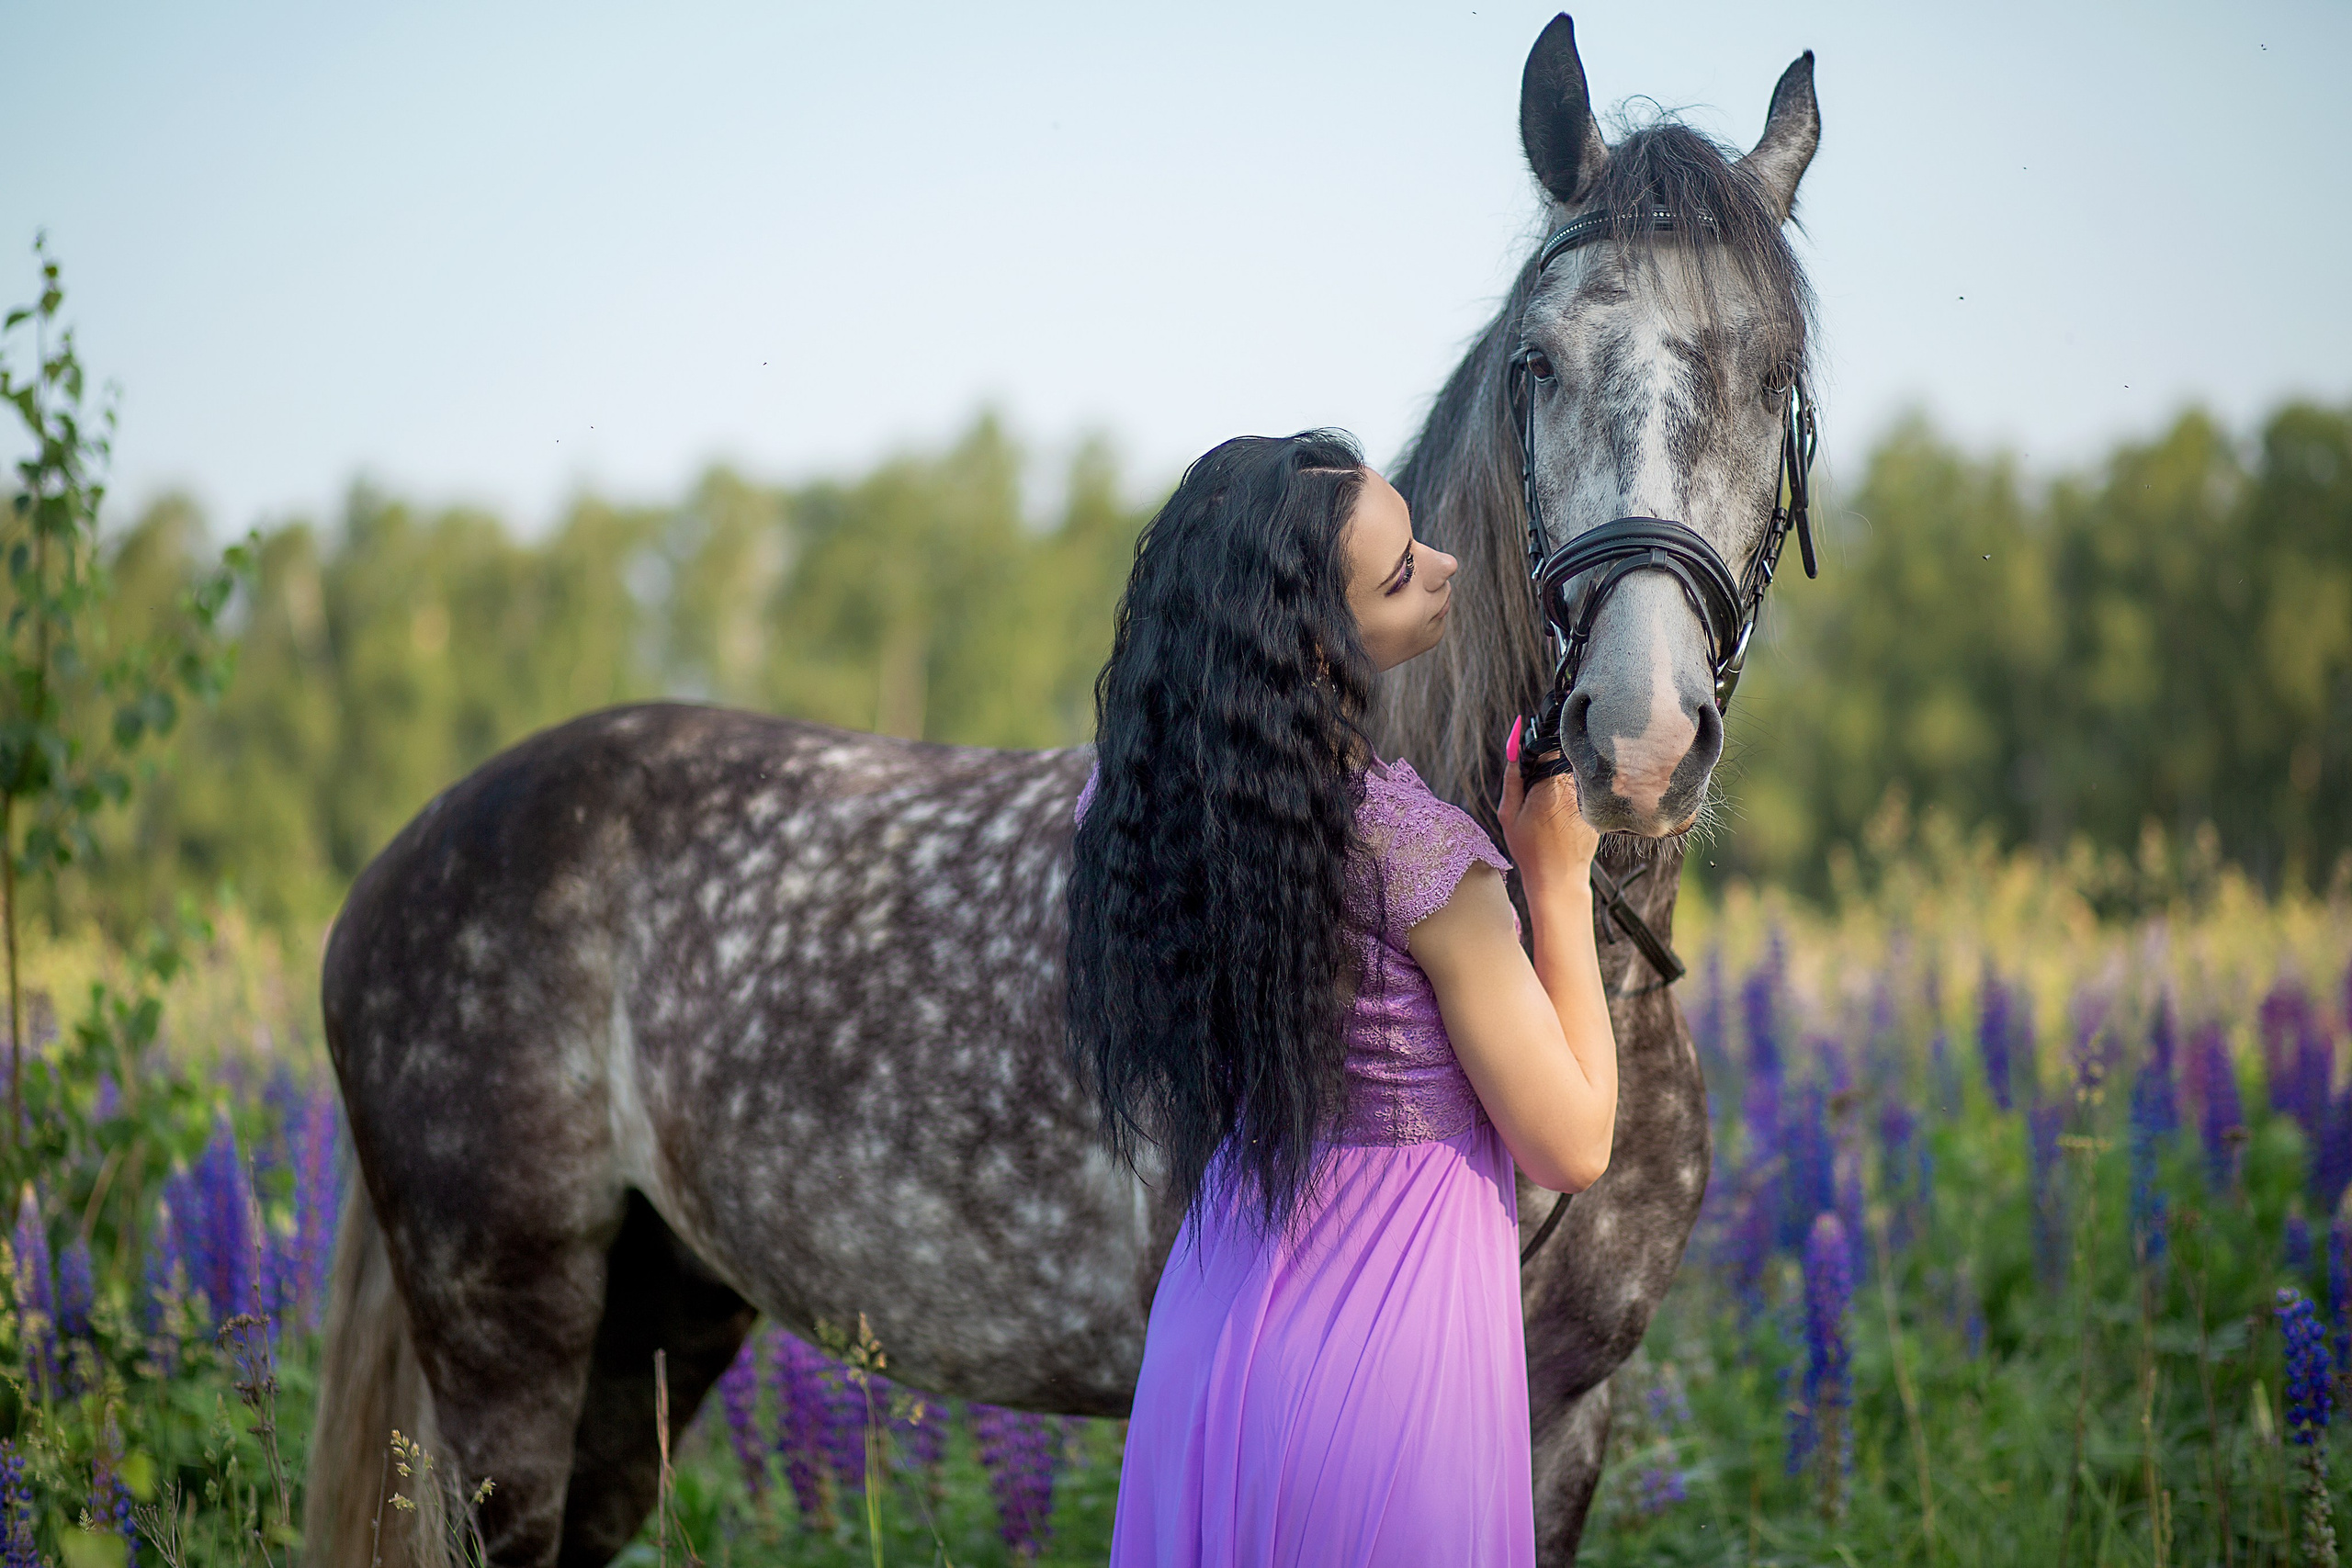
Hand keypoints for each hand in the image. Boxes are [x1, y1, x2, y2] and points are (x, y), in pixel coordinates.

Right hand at [1497, 716, 1599, 892]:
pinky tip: (1562, 824)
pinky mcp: (1595, 811)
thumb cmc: (1529, 849)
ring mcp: (1586, 800)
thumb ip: (1512, 779)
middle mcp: (1572, 789)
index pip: (1549, 748)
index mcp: (1548, 786)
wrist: (1559, 879)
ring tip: (1548, 813)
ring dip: (1560, 786)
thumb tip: (1513, 750)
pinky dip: (1571, 802)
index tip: (1532, 752)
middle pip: (1561, 762)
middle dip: (1548, 769)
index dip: (1540, 746)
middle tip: (1536, 795)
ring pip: (1572, 779)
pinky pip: (1582, 796)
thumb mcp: (1509, 815)